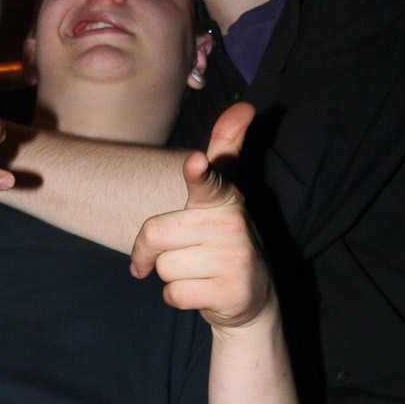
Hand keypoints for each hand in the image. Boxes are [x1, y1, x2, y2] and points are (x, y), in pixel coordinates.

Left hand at [130, 103, 271, 328]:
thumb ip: (225, 151)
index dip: (198, 173)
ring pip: (163, 267)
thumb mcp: (223, 196)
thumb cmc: (223, 240)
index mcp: (224, 199)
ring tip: (197, 271)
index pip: (208, 181)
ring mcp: (235, 260)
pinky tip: (201, 291)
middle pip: (155, 233)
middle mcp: (233, 225)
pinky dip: (178, 297)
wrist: (252, 297)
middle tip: (173, 253)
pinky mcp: (231, 292)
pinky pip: (174, 294)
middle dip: (151, 250)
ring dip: (171, 275)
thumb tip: (244, 106)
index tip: (194, 163)